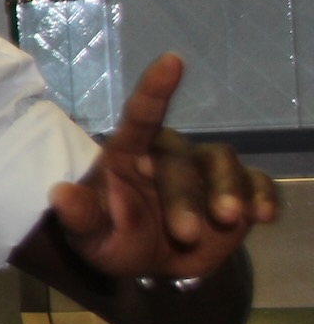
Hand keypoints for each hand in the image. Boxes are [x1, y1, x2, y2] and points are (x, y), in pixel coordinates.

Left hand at [50, 53, 278, 280]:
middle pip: (181, 160)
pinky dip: (262, 195)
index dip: (155, 88)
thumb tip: (60, 194)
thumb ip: (79, 217)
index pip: (140, 115)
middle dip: (184, 199)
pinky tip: (263, 215)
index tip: (172, 60)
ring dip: (227, 191)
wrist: (153, 264)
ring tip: (228, 220)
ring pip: (221, 163)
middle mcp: (168, 154)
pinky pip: (255, 182)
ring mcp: (205, 170)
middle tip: (184, 235)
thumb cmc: (116, 238)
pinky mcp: (238, 189)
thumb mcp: (91, 237)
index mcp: (128, 155)